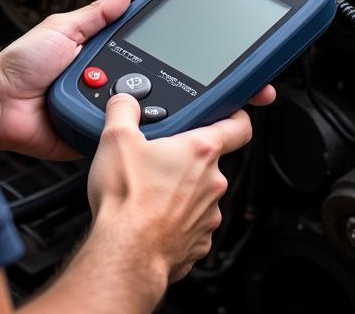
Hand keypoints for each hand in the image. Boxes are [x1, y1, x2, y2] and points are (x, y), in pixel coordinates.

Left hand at [0, 0, 276, 159]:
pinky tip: (164, 128)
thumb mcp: (62, 27)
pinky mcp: (103, 139)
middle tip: (232, 83)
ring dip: (172, 108)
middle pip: (163, 83)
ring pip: (153, 112)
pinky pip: (130, 138)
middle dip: (195, 84)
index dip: (184, 51)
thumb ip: (96, 14)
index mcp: (106, 54)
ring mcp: (111, 112)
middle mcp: (112, 83)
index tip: (215, 50)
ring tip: (204, 101)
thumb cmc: (20, 66)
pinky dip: (147, 135)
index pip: (152, 49)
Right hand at [86, 94, 253, 285]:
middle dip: (184, 157)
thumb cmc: (127, 199)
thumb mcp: (116, 137)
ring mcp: (208, 215)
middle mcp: (213, 182)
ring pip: (198, 193)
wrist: (126, 253)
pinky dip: (174, 218)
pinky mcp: (199, 242)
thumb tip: (125, 101)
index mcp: (200, 150)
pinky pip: (191, 222)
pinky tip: (150, 216)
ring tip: (147, 190)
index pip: (238, 126)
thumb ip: (124, 109)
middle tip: (154, 157)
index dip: (235, 115)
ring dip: (179, 189)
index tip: (230, 114)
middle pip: (208, 161)